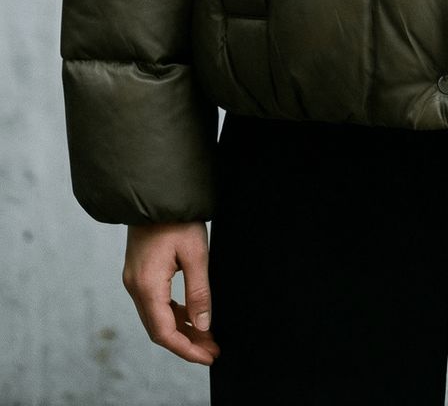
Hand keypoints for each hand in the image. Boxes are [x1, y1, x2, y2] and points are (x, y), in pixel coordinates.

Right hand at [122, 220, 219, 365]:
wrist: (156, 192)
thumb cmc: (177, 219)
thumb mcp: (196, 254)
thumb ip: (199, 293)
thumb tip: (203, 326)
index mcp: (147, 285)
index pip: (164, 333)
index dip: (187, 349)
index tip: (208, 356)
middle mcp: (135, 286)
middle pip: (158, 329)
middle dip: (186, 342)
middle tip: (212, 349)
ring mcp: (134, 279)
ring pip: (156, 317)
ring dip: (180, 329)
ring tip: (207, 335)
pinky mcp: (138, 272)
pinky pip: (154, 302)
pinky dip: (173, 313)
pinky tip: (191, 315)